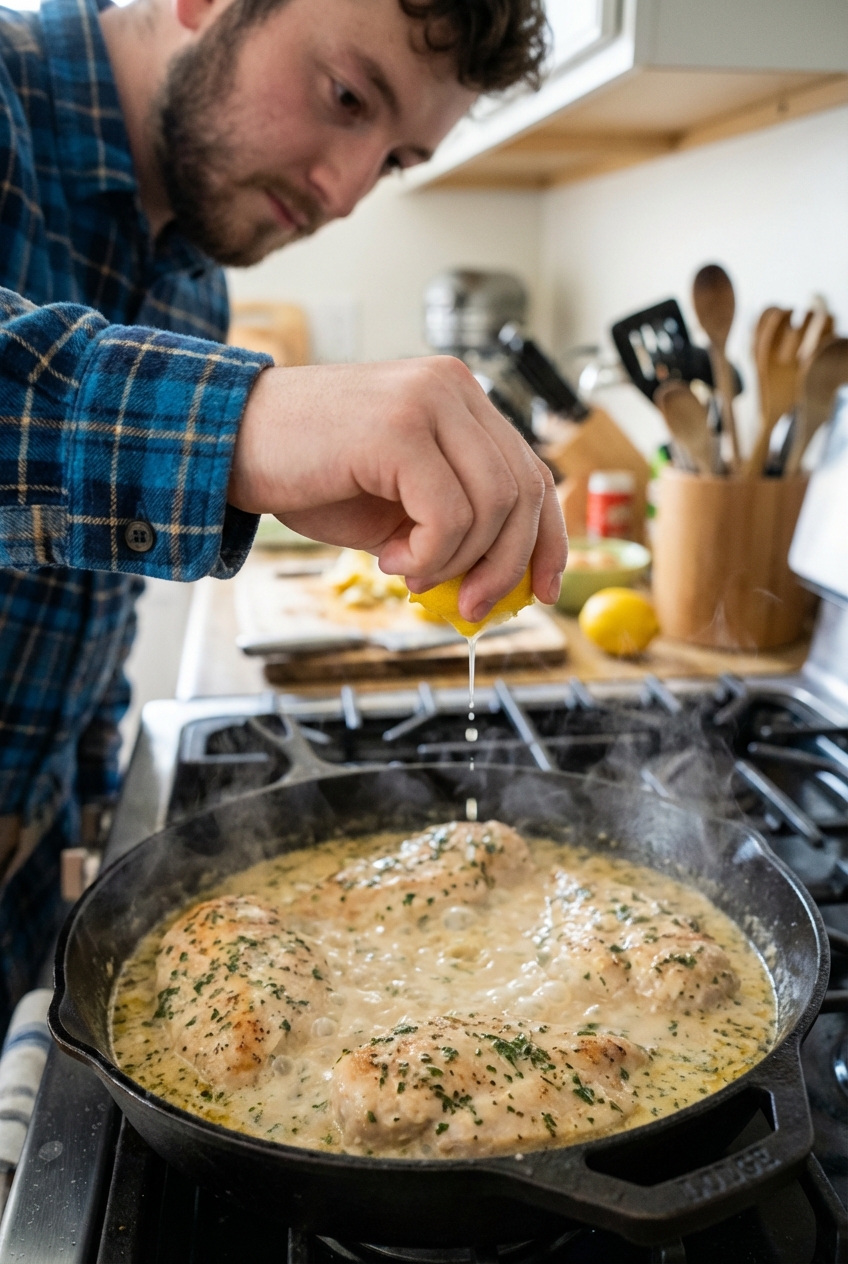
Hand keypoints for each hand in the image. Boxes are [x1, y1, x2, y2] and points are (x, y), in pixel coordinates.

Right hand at [228, 357, 566, 622]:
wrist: (228, 442)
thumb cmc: (307, 472)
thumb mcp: (395, 504)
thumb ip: (451, 524)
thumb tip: (496, 579)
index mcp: (459, 398)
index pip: (531, 470)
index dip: (546, 536)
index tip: (542, 588)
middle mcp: (453, 388)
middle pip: (523, 490)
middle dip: (506, 564)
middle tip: (470, 605)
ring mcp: (429, 401)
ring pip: (492, 507)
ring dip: (454, 561)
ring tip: (404, 568)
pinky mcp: (400, 429)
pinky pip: (450, 516)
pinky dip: (427, 554)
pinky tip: (387, 556)